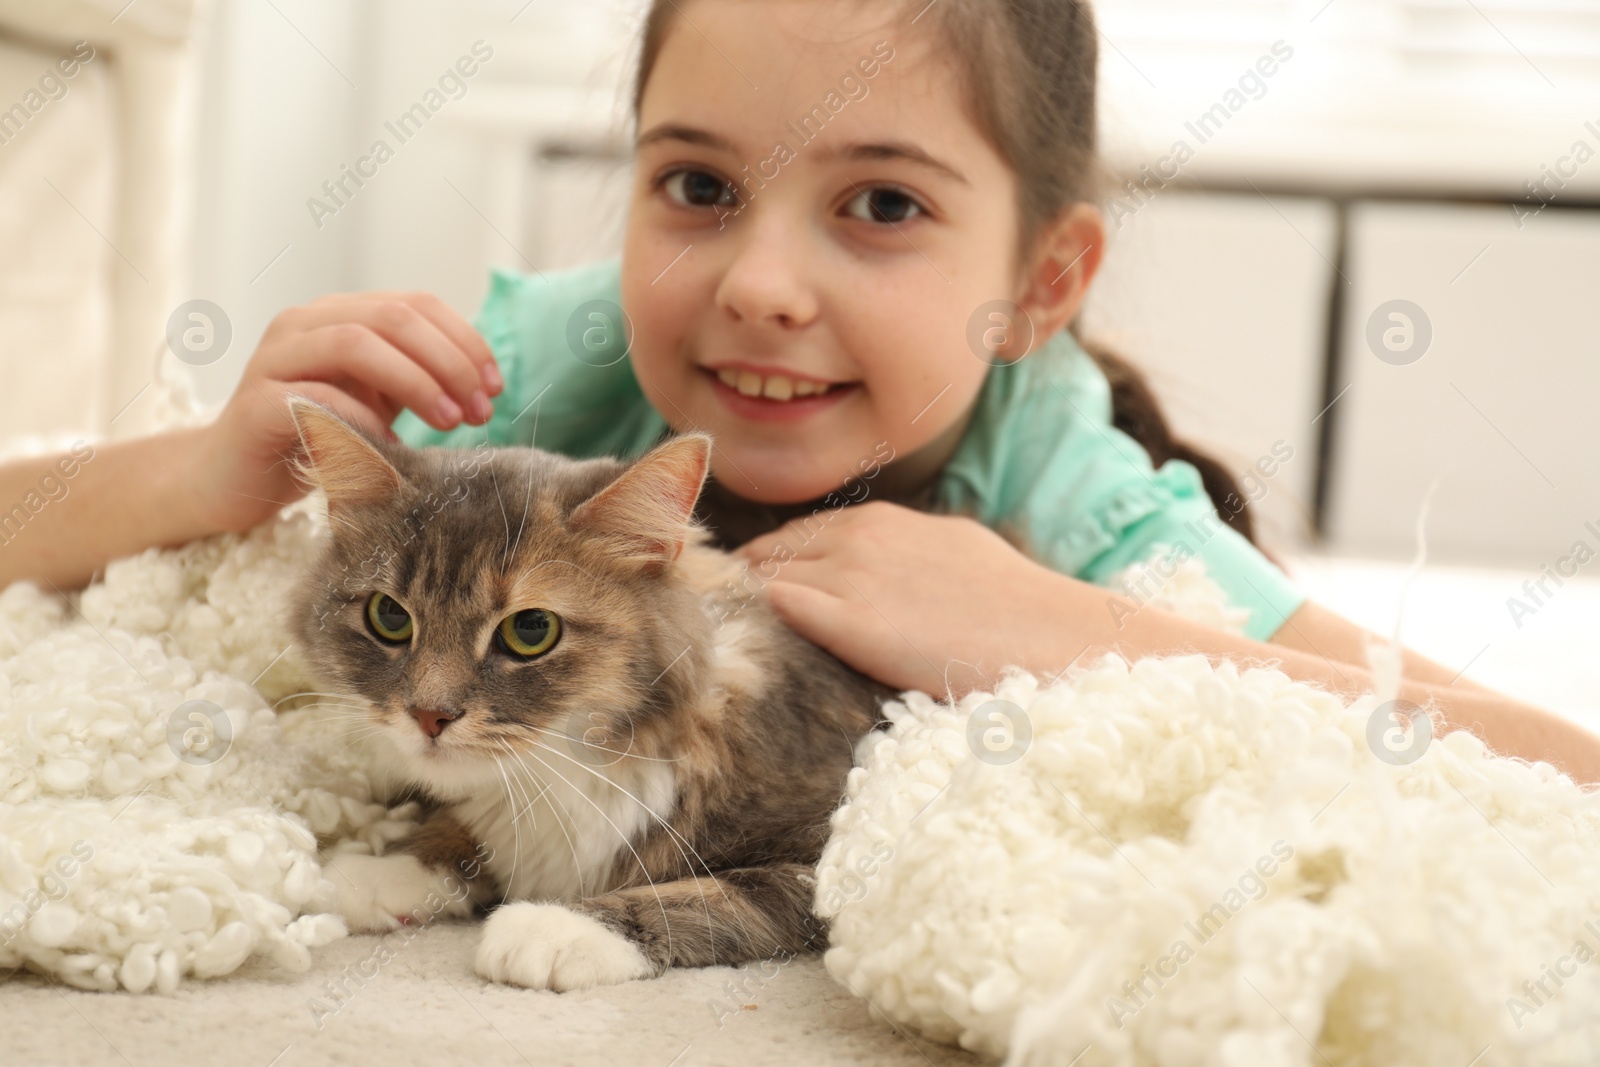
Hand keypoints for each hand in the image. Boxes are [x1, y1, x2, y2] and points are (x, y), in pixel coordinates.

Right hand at [185, 292, 501, 532]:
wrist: (231, 481)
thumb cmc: (313, 439)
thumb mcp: (375, 401)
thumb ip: (415, 381)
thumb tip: (483, 386)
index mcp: (340, 315)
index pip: (416, 304)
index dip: (465, 340)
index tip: (495, 386)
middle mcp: (305, 324)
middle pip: (393, 317)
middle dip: (449, 361)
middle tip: (478, 409)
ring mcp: (275, 358)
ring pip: (355, 342)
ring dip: (415, 380)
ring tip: (450, 422)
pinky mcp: (255, 403)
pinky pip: (318, 396)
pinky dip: (365, 417)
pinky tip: (395, 444)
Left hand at [734, 501, 1096, 696]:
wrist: (1048, 634)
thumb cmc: (1013, 602)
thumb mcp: (950, 548)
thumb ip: (902, 549)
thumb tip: (880, 562)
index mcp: (879, 520)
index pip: (795, 536)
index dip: (770, 566)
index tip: (751, 595)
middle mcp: (857, 538)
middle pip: (769, 555)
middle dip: (746, 584)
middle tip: (725, 619)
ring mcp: (852, 576)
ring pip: (768, 579)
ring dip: (747, 605)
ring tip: (729, 634)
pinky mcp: (852, 622)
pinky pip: (781, 608)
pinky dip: (762, 620)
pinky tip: (753, 643)